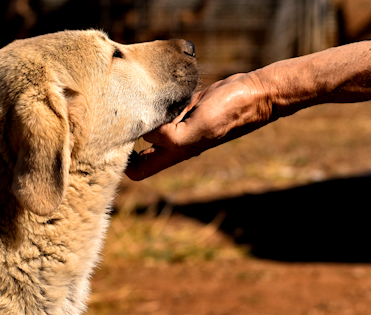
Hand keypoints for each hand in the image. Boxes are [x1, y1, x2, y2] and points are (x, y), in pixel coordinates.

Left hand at [126, 71, 273, 179]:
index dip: (122, 162)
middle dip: (124, 136)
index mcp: (173, 153)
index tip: (113, 142)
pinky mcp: (183, 106)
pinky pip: (159, 107)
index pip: (136, 171)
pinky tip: (154, 88)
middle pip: (135, 150)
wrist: (257, 92)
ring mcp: (177, 124)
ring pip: (145, 126)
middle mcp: (172, 142)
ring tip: (132, 99)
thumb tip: (145, 131)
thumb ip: (169, 136)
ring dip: (138, 115)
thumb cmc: (230, 112)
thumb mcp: (198, 128)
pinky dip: (154, 99)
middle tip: (117, 116)